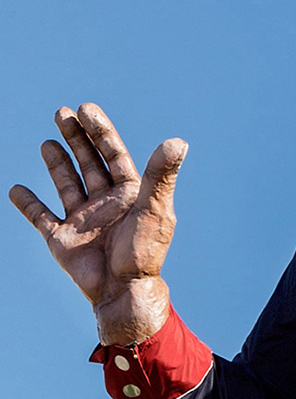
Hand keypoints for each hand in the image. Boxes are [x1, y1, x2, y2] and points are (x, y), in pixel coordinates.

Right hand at [9, 103, 187, 345]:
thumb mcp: (155, 207)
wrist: (123, 290)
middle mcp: (107, 201)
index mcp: (130, 192)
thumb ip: (161, 175)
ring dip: (58, 163)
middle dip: (77, 138)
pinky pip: (42, 217)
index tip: (86, 108)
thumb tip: (177, 141)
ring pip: (67, 183)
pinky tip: (16, 189)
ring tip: (48, 141)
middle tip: (63, 112)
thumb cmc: (144, 251)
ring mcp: (84, 219)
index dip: (100, 131)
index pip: (113, 153)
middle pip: (90, 162)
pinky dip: (28, 205)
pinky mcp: (63, 239)